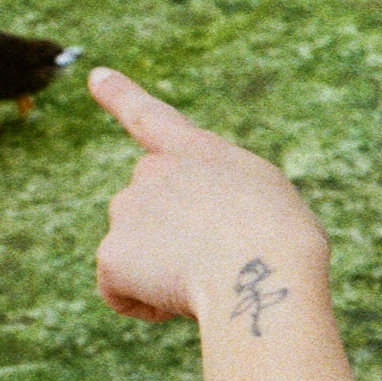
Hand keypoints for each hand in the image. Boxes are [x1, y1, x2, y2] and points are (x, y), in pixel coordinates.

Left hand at [90, 68, 327, 325]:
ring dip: (165, 275)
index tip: (95, 76)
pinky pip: (120, 291)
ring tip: (210, 280)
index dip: (119, 95)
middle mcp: (152, 170)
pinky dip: (146, 304)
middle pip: (150, 217)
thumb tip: (201, 246)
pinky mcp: (110, 254)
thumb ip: (226, 203)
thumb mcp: (269, 203)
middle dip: (173, 242)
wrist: (263, 268)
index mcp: (197, 151)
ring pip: (138, 256)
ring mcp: (126, 209)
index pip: (149, 116)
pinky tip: (182, 302)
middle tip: (219, 263)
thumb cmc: (286, 244)